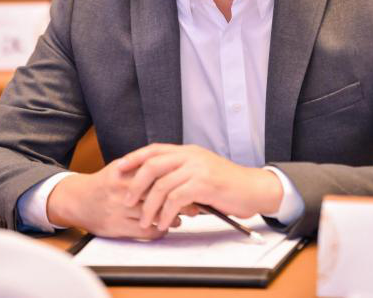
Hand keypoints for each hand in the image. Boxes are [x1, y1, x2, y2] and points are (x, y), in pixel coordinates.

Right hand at [46, 160, 183, 238]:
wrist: (79, 200)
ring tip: (182, 216)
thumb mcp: (123, 166)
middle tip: (193, 203)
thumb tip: (173, 164)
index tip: (189, 184)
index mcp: (124, 172)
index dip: (175, 180)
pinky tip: (165, 227)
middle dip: (178, 200)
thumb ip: (144, 164)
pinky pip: (144, 231)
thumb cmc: (106, 182)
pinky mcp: (117, 227)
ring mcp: (119, 209)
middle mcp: (121, 190)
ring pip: (152, 214)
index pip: (155, 175)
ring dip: (170, 217)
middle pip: (157, 195)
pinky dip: (159, 230)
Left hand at [119, 143, 283, 231]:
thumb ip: (182, 174)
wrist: (253, 188)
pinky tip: (164, 223)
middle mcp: (190, 155)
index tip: (118, 168)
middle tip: (127, 200)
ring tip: (145, 221)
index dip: (134, 157)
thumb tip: (157, 186)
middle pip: (152, 164)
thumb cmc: (227, 185)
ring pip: (162, 184)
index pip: (154, 149)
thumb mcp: (202, 172)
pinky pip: (176, 199)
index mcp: (188, 151)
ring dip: (149, 205)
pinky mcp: (204, 183)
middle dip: (135, 183)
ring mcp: (197, 168)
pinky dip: (166, 213)